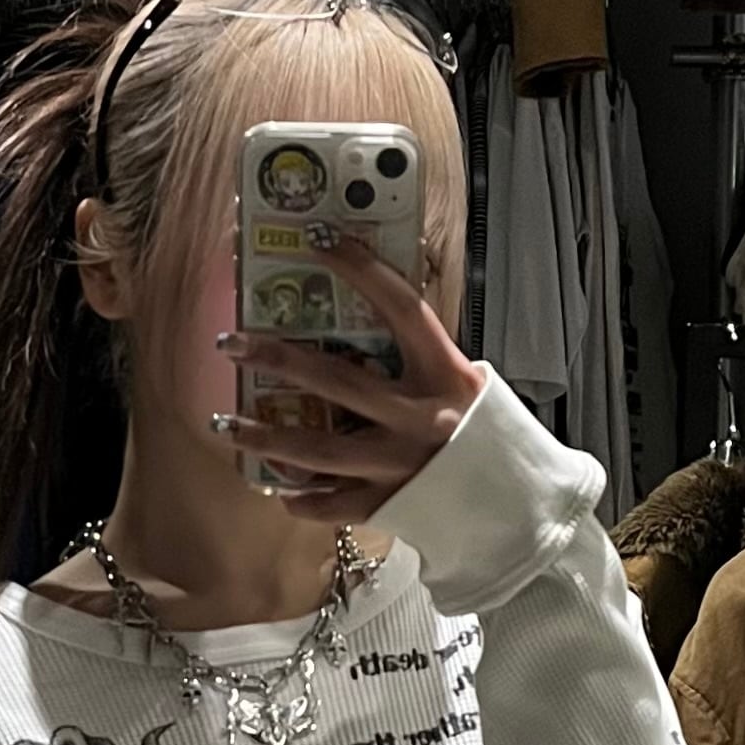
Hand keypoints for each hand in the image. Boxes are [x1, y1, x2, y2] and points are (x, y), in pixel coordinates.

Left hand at [215, 230, 483, 523]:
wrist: (518, 506)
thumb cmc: (487, 439)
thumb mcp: (465, 387)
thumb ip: (419, 363)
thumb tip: (359, 330)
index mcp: (447, 375)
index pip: (402, 308)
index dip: (362, 269)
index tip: (319, 239)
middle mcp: (422, 419)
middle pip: (338, 381)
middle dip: (278, 359)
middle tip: (232, 342)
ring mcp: (402, 466)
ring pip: (318, 450)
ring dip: (265, 437)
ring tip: (225, 422)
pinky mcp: (390, 506)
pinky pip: (331, 504)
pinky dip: (300, 498)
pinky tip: (276, 488)